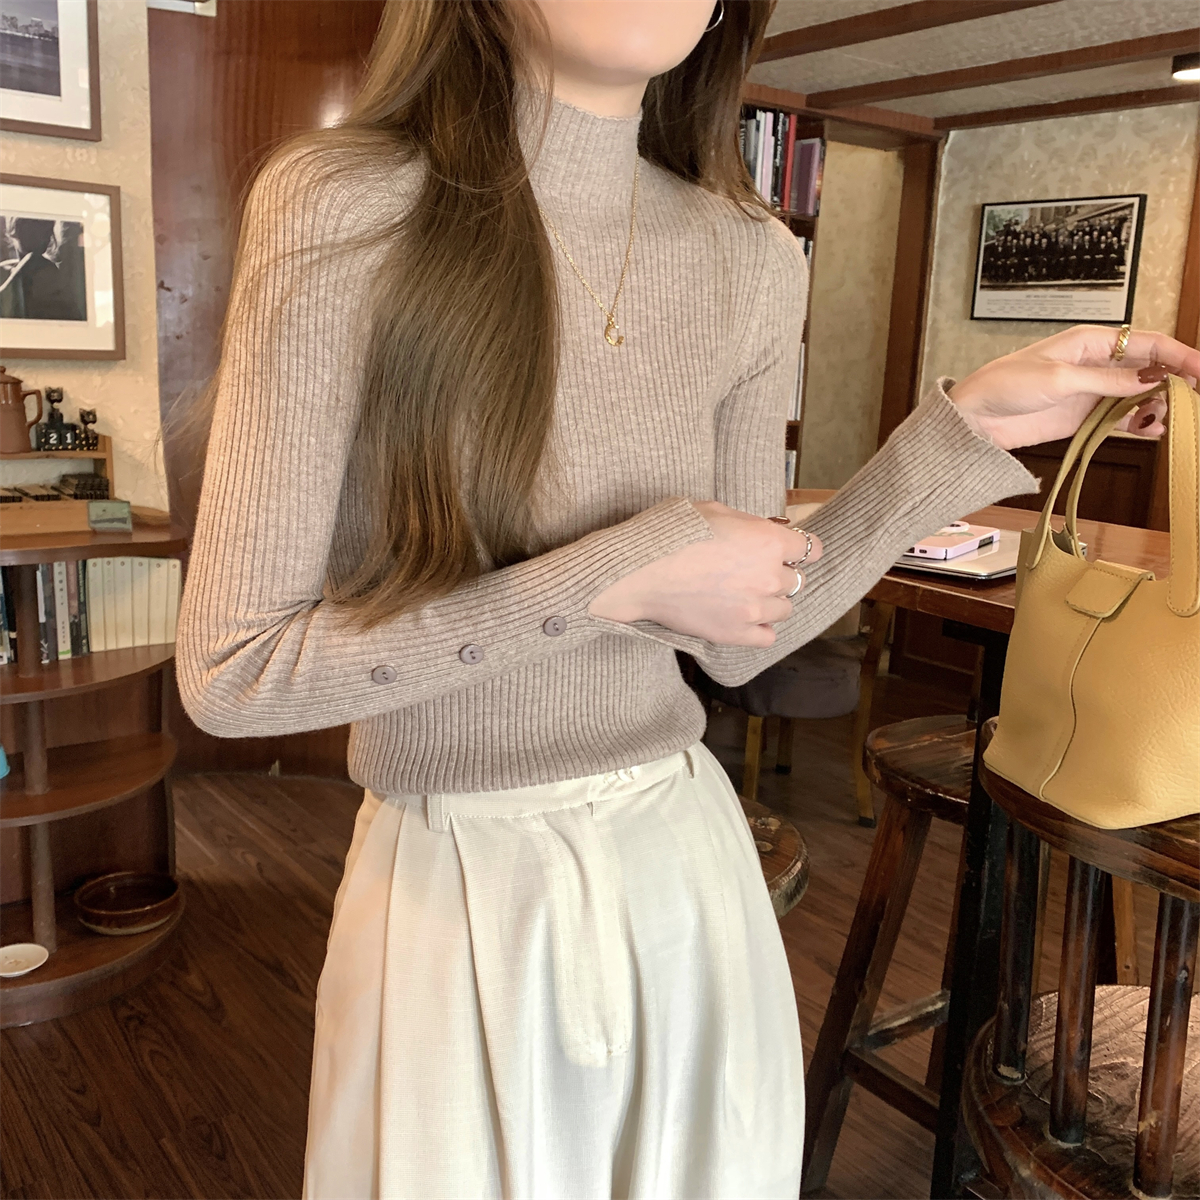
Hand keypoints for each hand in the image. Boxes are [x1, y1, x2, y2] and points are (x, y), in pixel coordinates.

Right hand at [588, 501, 823, 646]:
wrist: (640, 571)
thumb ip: (746, 522)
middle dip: (777, 573)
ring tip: (744, 595)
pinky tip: (744, 618)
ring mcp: (755, 609)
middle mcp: (769, 576)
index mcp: (768, 540)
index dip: (799, 548)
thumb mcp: (713, 509)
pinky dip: (760, 628)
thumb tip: (758, 530)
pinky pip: (768, 637)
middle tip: (750, 570)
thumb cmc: (670, 533)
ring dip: (770, 601)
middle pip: (795, 580)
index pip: (812, 548)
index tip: (787, 550)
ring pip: (785, 609)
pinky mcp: (737, 634)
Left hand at [947, 326, 1198, 450]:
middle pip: (1150, 368)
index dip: (1180, 355)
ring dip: (1158, 405)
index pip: (1147, 342)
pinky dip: (1140, 422)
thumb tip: (1148, 378)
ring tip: (1164, 420)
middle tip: (1190, 401)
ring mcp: (1093, 390)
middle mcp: (1097, 363)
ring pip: (1141, 394)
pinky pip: (1122, 417)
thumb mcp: (1059, 380)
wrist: (976, 418)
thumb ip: (1106, 381)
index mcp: (1091, 342)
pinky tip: (1151, 429)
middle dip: (1175, 382)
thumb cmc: (1006, 385)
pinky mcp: (1085, 415)